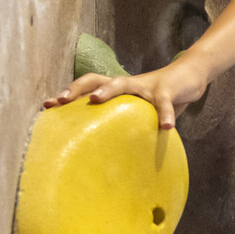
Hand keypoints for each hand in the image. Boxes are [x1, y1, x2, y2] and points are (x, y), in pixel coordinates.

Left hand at [45, 61, 208, 130]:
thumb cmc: (156, 99)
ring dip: (107, 89)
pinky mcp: (167, 91)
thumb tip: (103, 156)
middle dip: (76, 89)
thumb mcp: (136, 111)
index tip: (47, 106)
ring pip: (122, 83)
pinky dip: (164, 115)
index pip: (86, 87)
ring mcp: (145, 85)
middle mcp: (126, 84)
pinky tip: (165, 128)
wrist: (187, 77)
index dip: (67, 94)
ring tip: (94, 100)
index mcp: (115, 90)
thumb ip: (121, 125)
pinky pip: (164, 103)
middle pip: (95, 79)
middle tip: (61, 101)